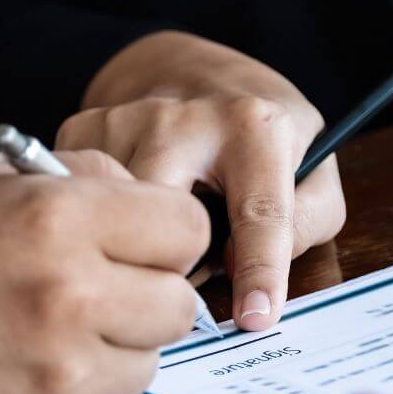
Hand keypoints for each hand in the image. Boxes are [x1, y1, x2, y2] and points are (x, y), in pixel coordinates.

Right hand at [0, 151, 208, 393]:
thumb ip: (63, 181)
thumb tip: (132, 191)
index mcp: (54, 217)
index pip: (185, 229)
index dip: (160, 237)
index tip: (131, 245)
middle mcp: (69, 295)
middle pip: (179, 306)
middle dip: (141, 297)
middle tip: (86, 294)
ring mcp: (58, 373)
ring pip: (146, 365)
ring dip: (109, 352)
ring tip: (35, 334)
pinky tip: (5, 372)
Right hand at [58, 30, 345, 330]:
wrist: (194, 76)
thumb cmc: (259, 139)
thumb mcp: (312, 171)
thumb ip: (303, 224)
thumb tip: (240, 269)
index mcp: (255, 127)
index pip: (259, 213)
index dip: (260, 270)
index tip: (255, 317)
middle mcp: (185, 116)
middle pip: (164, 219)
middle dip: (174, 259)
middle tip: (188, 270)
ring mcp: (126, 119)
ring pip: (115, 217)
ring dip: (135, 244)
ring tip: (156, 235)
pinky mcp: (82, 129)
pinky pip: (80, 200)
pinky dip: (99, 219)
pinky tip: (122, 212)